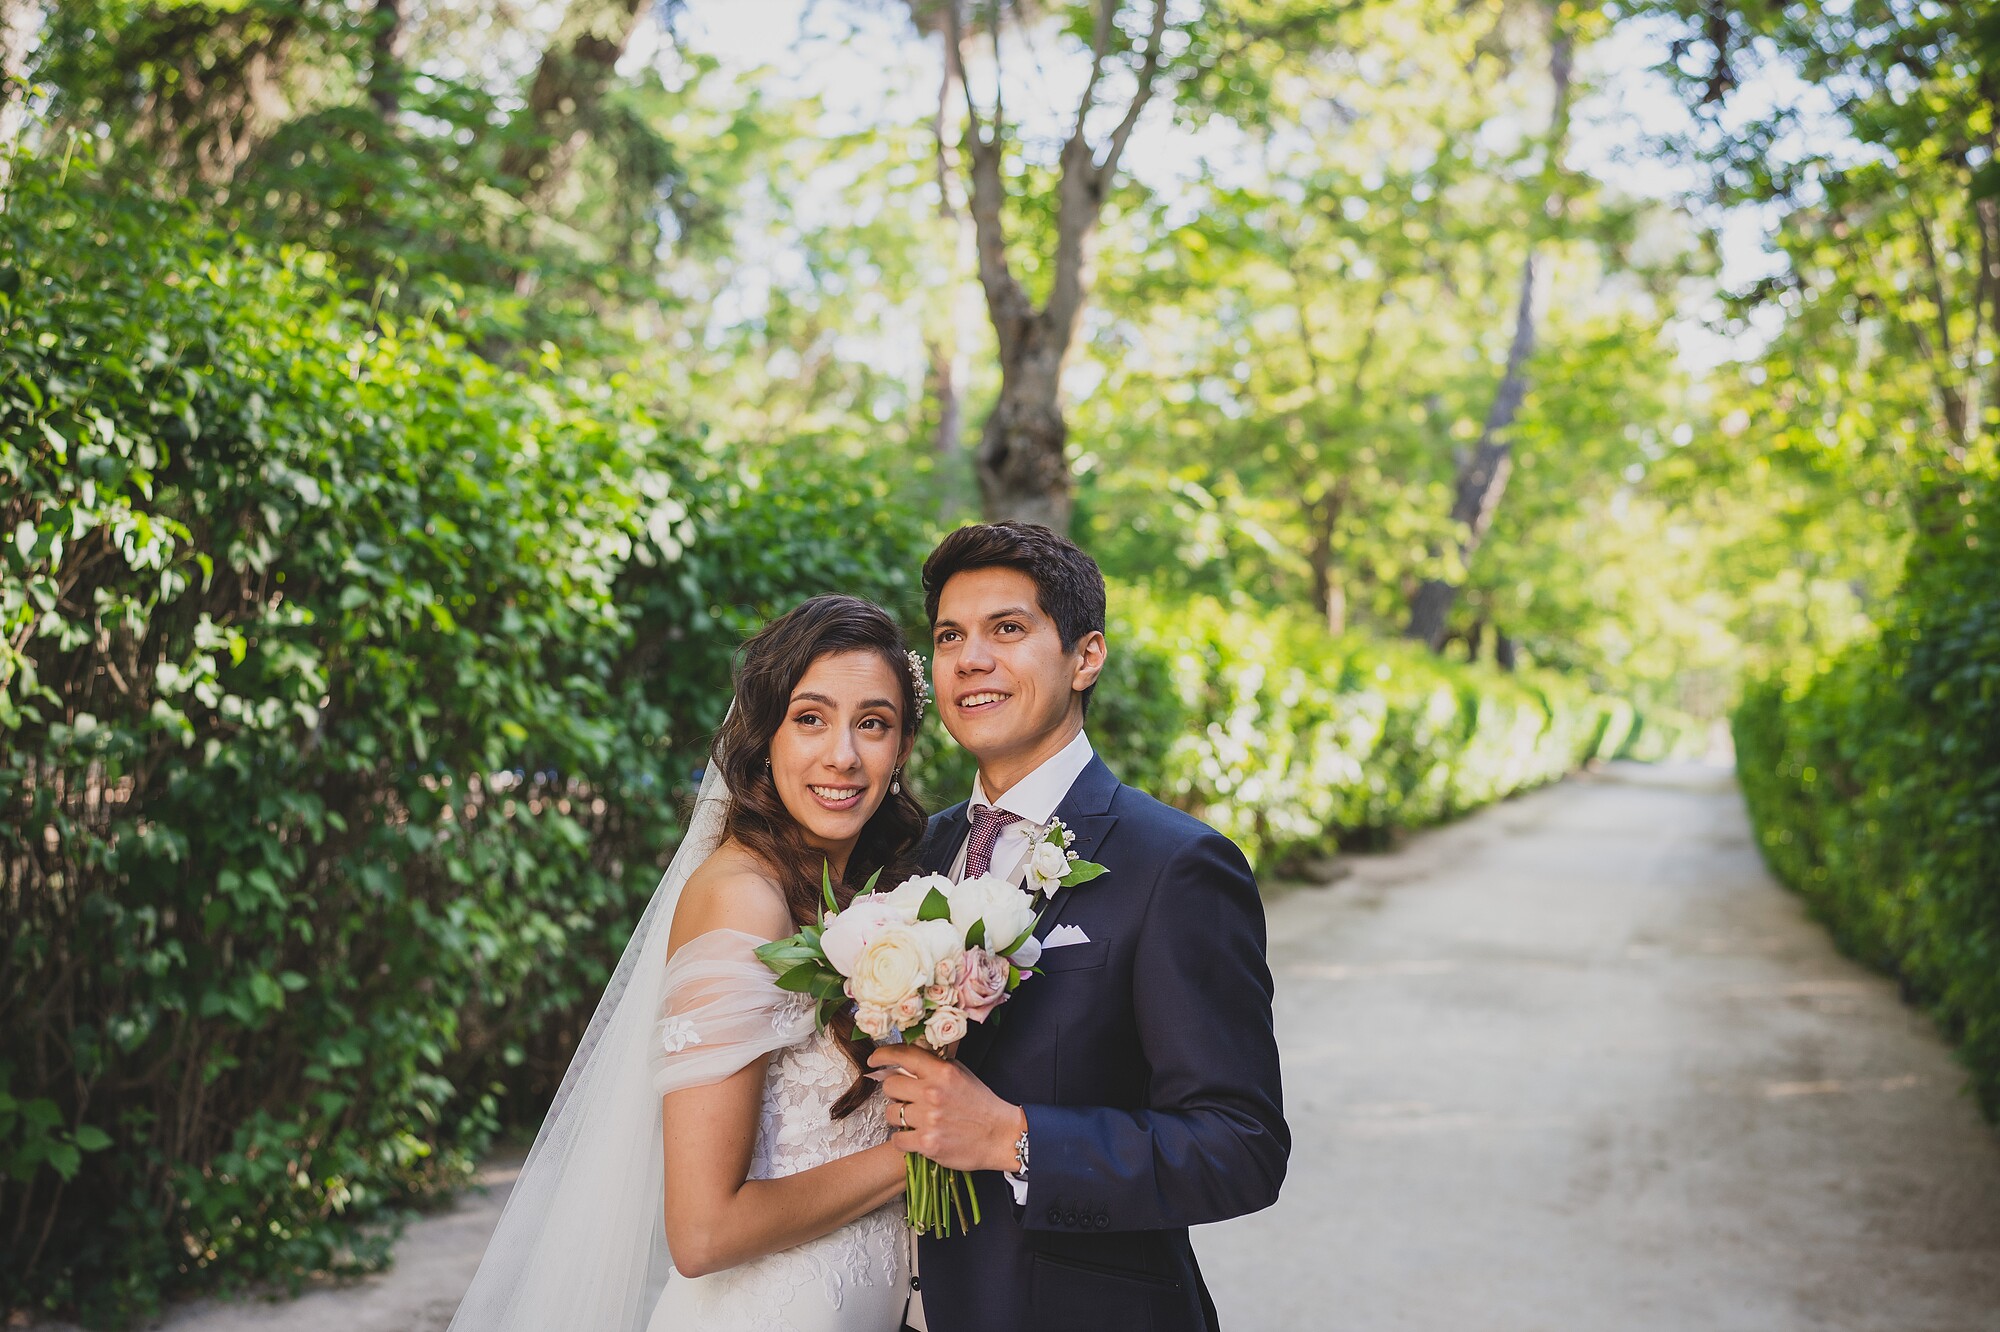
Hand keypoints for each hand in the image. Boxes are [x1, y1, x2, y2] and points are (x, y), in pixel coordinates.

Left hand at [869, 1044, 1026, 1172]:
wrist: (1000, 1135)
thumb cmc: (980, 1104)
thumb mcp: (960, 1074)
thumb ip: (933, 1066)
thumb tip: (903, 1061)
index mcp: (942, 1072)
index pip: (903, 1055)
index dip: (882, 1055)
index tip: (874, 1060)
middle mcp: (933, 1093)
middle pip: (890, 1086)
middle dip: (896, 1093)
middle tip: (908, 1099)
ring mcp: (930, 1119)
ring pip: (891, 1113)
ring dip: (899, 1117)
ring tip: (916, 1119)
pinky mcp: (928, 1144)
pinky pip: (897, 1139)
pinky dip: (903, 1139)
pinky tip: (916, 1136)